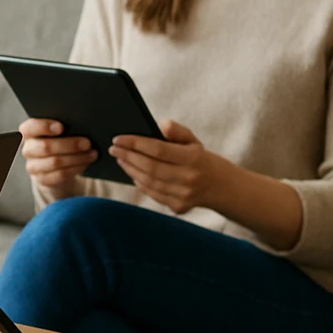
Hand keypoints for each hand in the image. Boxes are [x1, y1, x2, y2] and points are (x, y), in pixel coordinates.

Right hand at [19, 117, 95, 199]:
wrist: (55, 165)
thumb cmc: (59, 141)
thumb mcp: (58, 132)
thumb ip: (63, 127)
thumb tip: (80, 126)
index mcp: (28, 133)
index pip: (29, 128)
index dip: (44, 126)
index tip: (61, 127)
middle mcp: (28, 149)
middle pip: (45, 147)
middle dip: (69, 145)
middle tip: (87, 143)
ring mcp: (33, 166)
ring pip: (55, 162)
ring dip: (76, 158)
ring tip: (92, 154)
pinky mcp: (42, 179)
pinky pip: (60, 174)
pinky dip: (76, 168)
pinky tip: (85, 163)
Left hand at [108, 119, 229, 213]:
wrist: (218, 186)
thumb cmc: (198, 157)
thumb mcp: (192, 140)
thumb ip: (176, 130)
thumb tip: (160, 125)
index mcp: (193, 158)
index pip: (158, 150)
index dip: (135, 143)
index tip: (118, 138)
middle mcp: (189, 178)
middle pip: (150, 167)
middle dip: (128, 156)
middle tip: (114, 148)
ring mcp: (184, 195)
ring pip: (149, 182)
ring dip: (130, 169)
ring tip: (120, 158)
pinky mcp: (178, 207)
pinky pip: (153, 194)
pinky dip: (139, 182)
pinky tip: (131, 172)